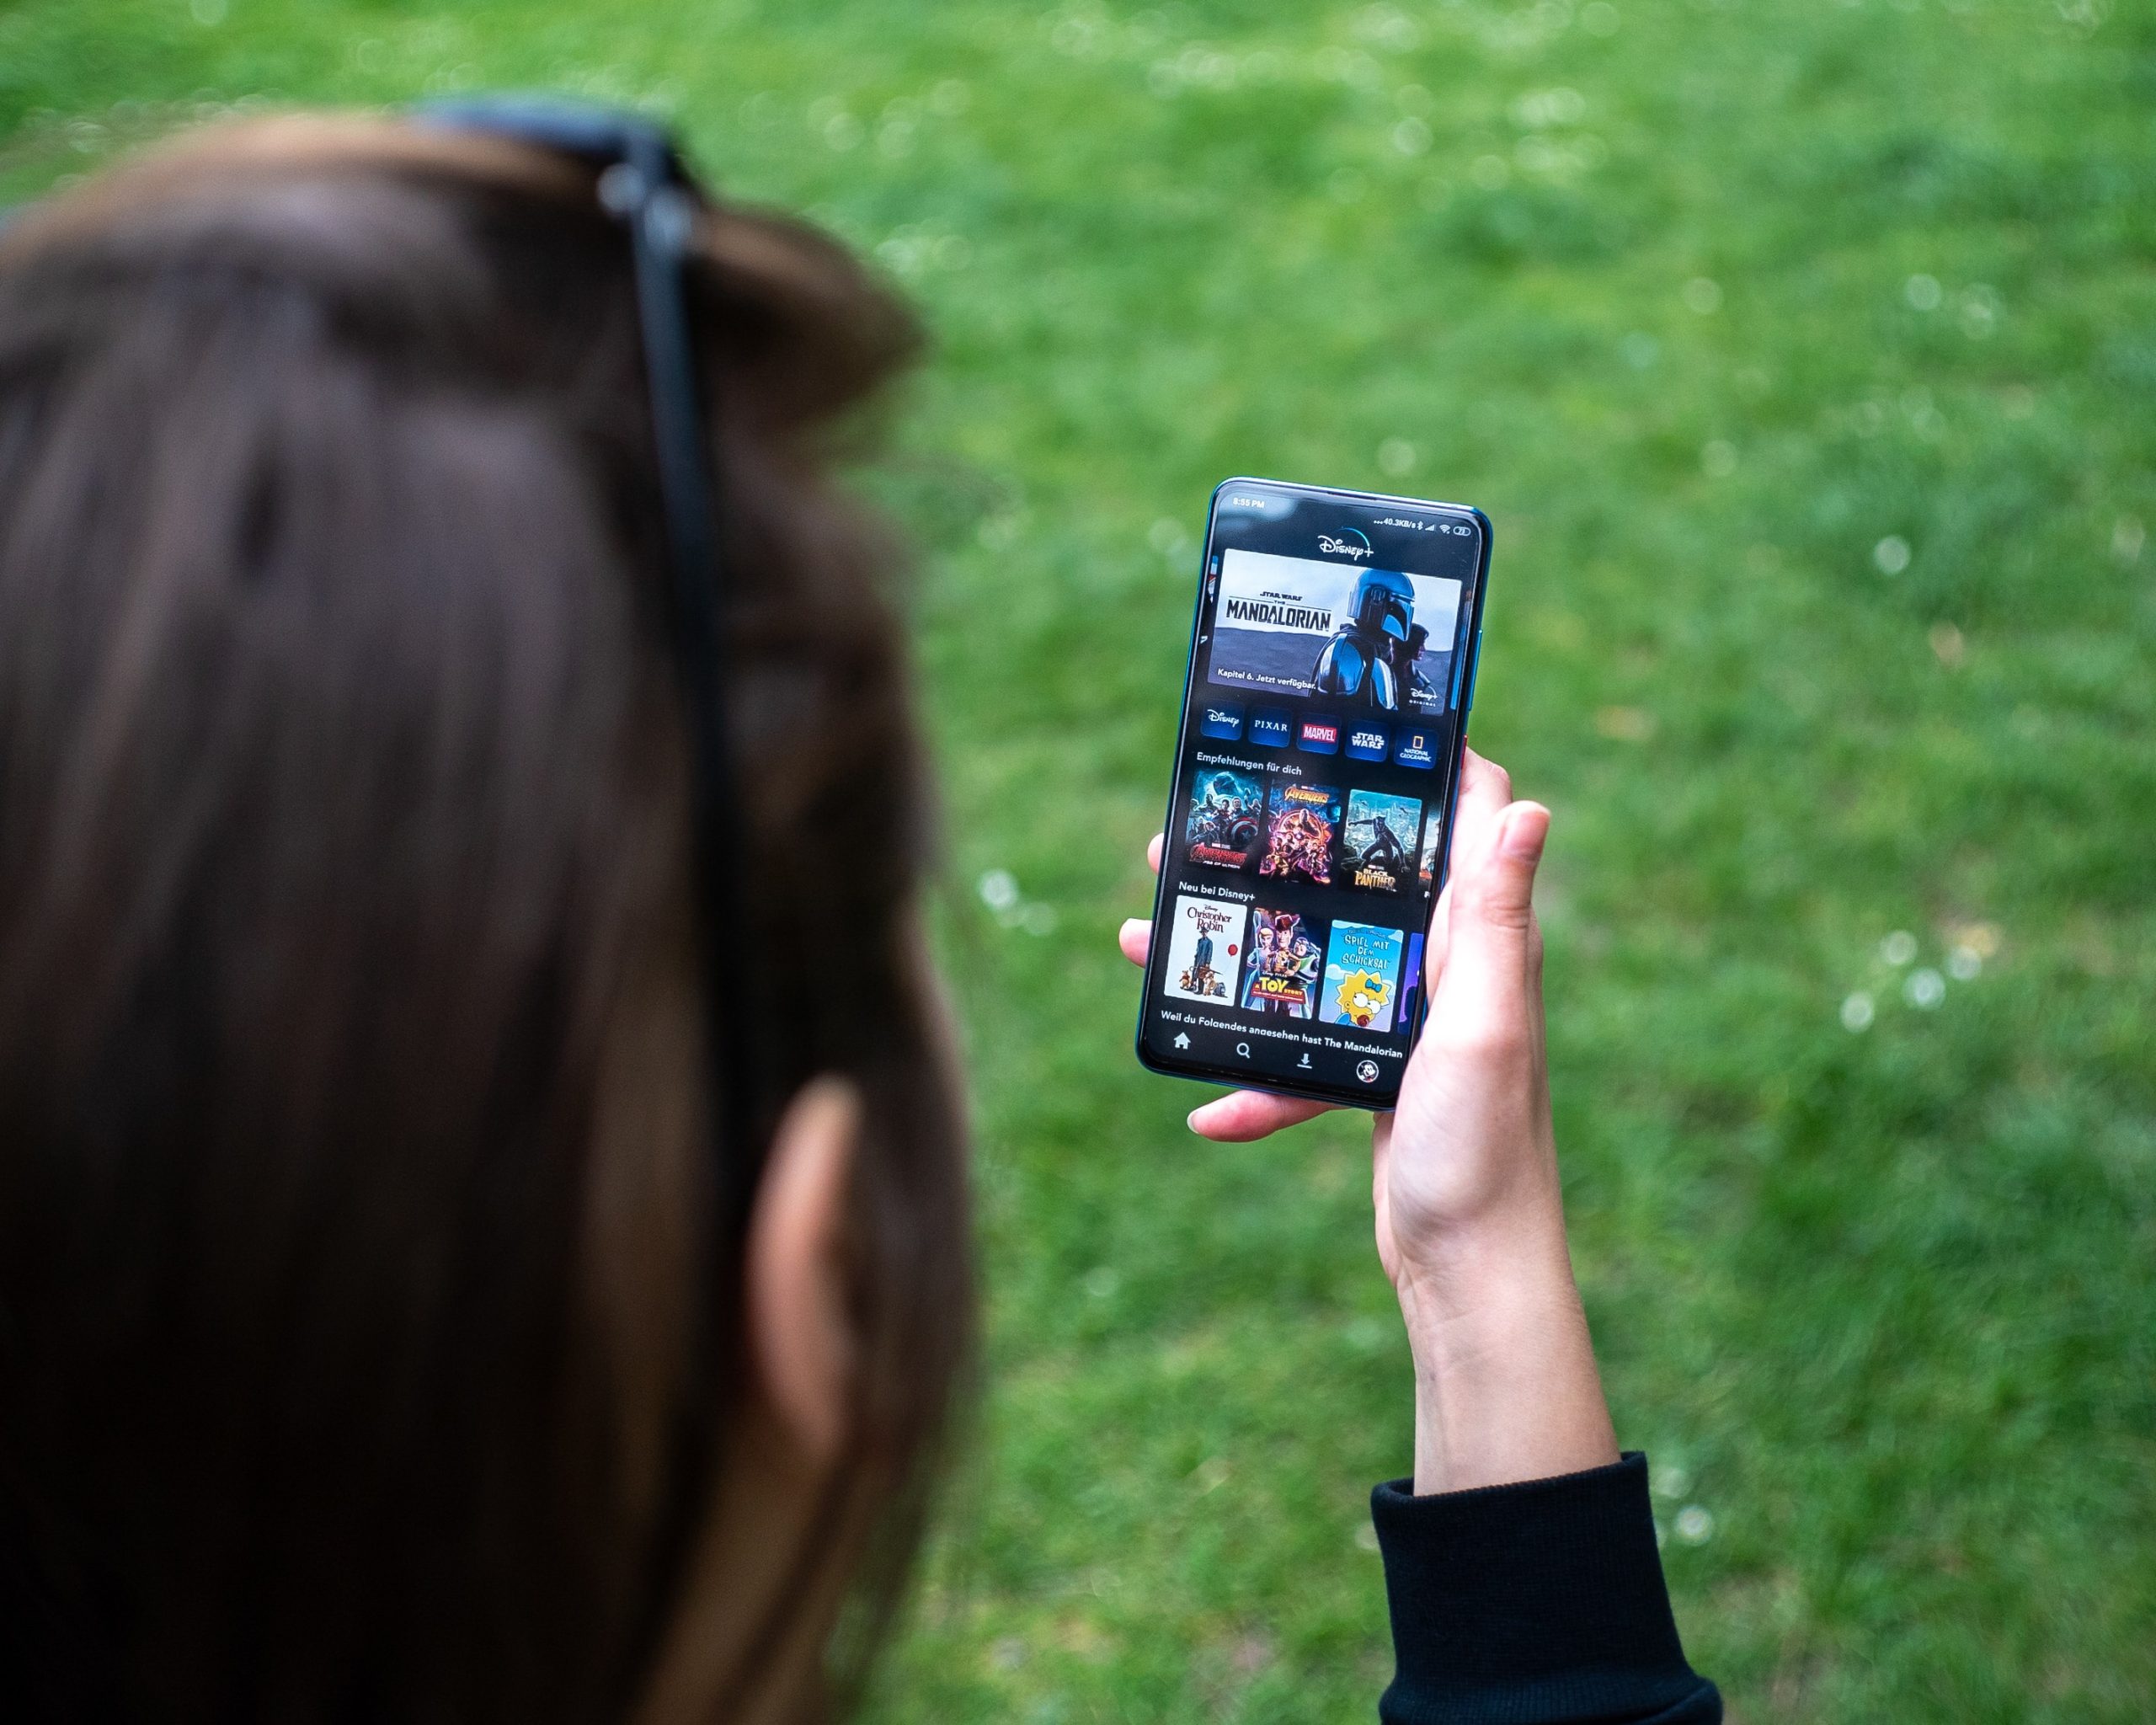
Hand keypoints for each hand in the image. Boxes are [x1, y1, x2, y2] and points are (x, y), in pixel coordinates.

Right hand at [1119, 749, 1617, 1492]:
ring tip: (1149, 942)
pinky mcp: (1374, 1081)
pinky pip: (1299, 1061)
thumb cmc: (1485, 1152)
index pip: (1469, 819)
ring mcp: (1406, 1026)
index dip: (1422, 762)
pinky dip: (1256, 1085)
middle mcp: (1448, 971)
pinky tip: (1209, 1111)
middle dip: (1281, 855)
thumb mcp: (1485, 1026)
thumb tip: (1527, 807)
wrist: (1471, 1274)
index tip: (1348, 723)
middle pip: (1360, 884)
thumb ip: (1496, 921)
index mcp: (1478, 942)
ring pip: (1310, 965)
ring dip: (1234, 957)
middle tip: (1197, 834)